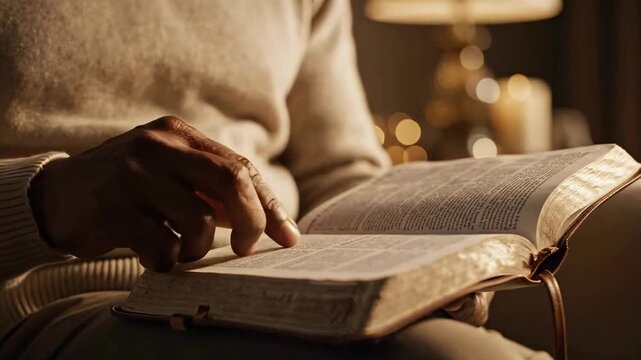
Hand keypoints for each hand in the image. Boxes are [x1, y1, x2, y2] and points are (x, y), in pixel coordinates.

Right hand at [28, 116, 299, 270]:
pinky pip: (163, 246)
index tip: (288, 237)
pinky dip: (167, 261)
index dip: (270, 205)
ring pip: (199, 221)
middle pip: (231, 181)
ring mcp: (133, 175)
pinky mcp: (112, 208)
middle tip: (246, 248)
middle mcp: (158, 147)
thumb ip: (213, 189)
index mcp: (178, 135)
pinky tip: (155, 256)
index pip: (240, 167)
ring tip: (181, 251)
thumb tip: (266, 220)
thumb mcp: (171, 174)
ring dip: (198, 249)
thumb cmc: (128, 187)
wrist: (58, 194)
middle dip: (253, 221)